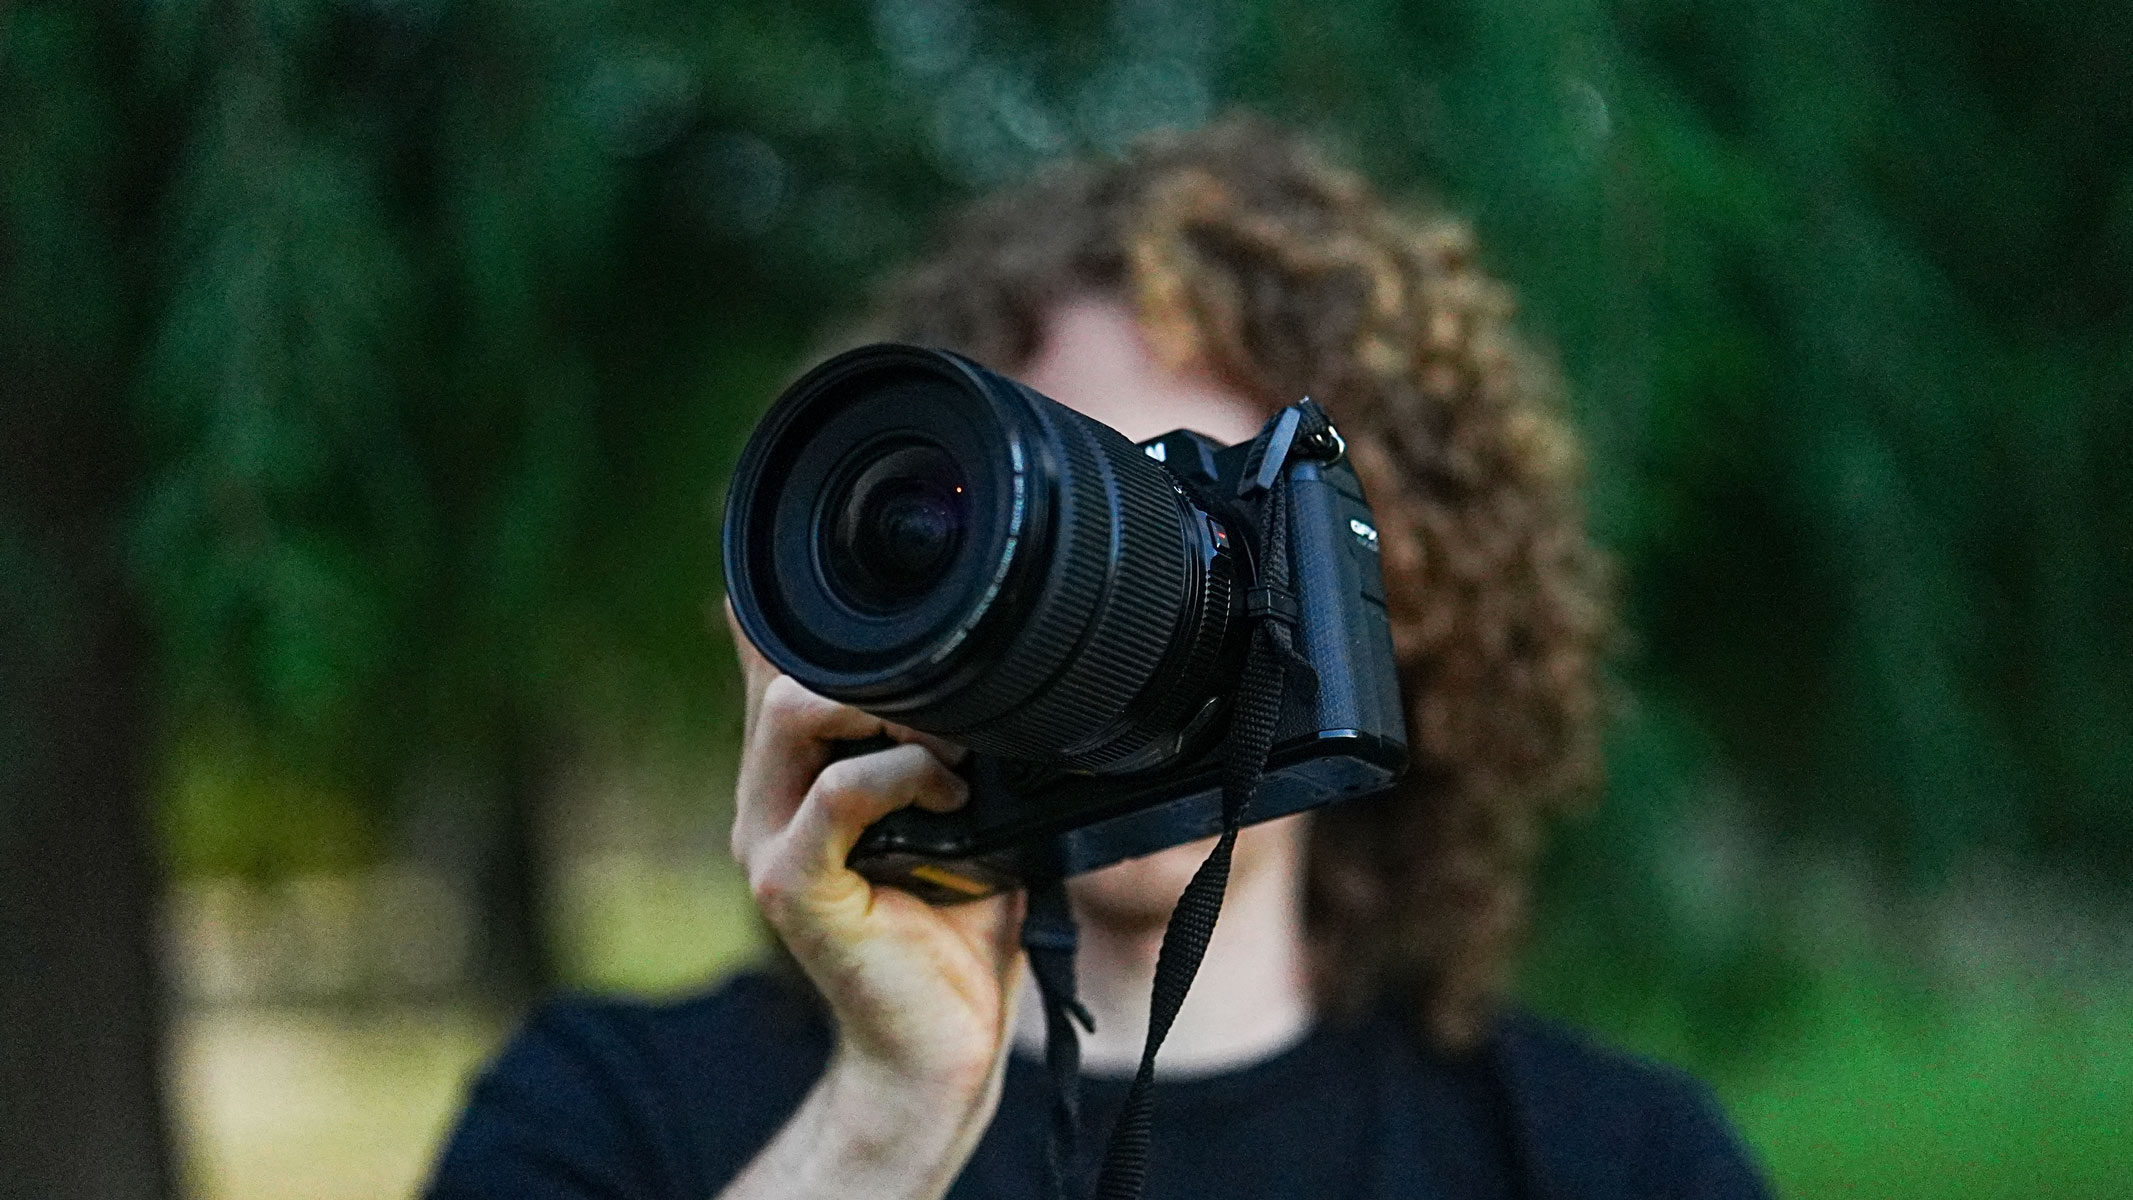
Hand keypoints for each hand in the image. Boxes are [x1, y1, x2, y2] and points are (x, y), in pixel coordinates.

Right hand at [725, 601, 1024, 1100]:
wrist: (942, 1044)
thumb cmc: (956, 928)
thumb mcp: (960, 811)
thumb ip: (945, 743)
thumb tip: (988, 674)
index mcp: (794, 775)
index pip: (771, 663)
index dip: (793, 610)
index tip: (855, 572)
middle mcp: (765, 800)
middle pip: (782, 673)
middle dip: (873, 664)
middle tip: (957, 697)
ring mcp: (769, 842)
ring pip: (794, 716)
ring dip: (889, 710)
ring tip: (955, 749)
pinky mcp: (792, 886)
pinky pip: (837, 795)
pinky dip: (902, 775)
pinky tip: (950, 791)